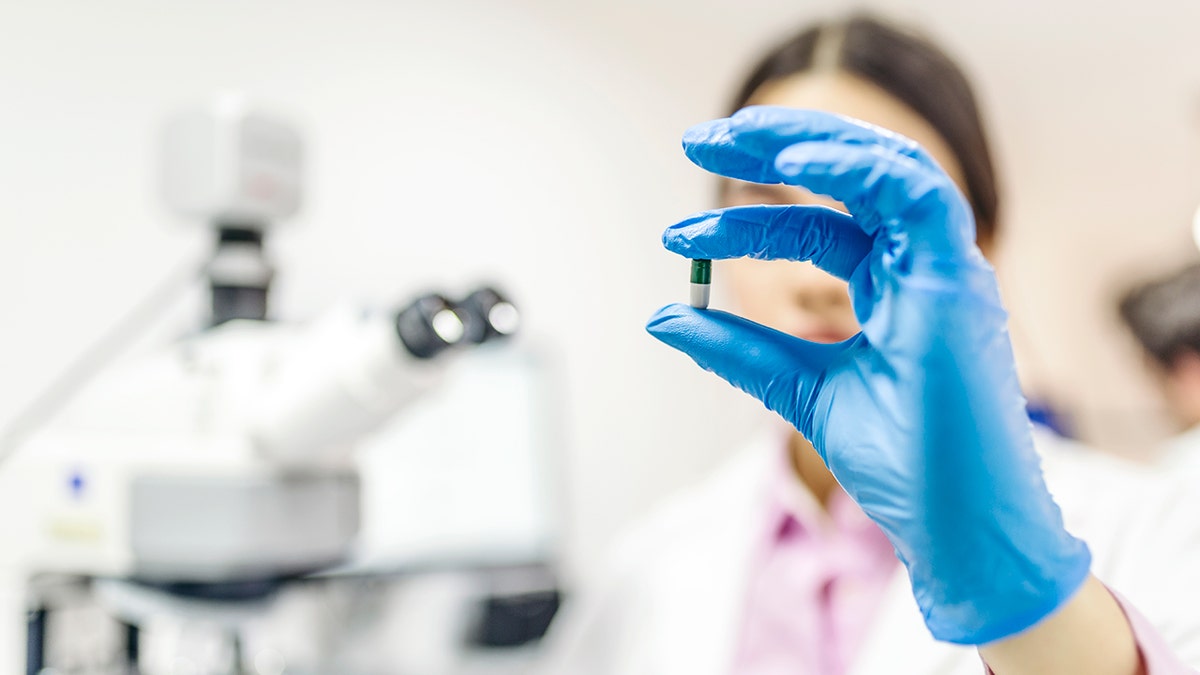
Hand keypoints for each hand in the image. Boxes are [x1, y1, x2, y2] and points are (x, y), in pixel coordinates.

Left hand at [646, 106, 1090, 644]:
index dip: (747, 222)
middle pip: (853, 178)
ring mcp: (945, 270)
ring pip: (887, 167)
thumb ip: (739, 350)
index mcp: (894, 287)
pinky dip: (857, 168)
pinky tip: (792, 164)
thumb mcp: (800, 390)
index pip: (818, 226)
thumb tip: (663, 318)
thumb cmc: (903, 463)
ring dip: (809, 142)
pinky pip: (916, 194)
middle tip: (699, 139)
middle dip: (775, 149)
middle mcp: (922, 268)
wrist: (956, 527)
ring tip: (734, 137)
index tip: (678, 238)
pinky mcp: (958, 282)